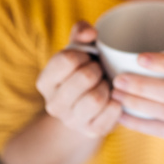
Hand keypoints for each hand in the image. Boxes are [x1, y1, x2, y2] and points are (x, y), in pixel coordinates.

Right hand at [36, 20, 121, 137]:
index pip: (65, 60)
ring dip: (107, 87)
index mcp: (45, 81)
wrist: (90, 108)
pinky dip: (118, 101)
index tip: (87, 57)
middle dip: (97, 70)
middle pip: (84, 78)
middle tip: (100, 71)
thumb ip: (81, 33)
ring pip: (96, 98)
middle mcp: (53, 104)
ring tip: (106, 84)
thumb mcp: (79, 49)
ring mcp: (72, 121)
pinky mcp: (92, 131)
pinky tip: (114, 98)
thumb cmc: (84, 70)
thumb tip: (91, 34)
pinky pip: (112, 112)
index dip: (83, 54)